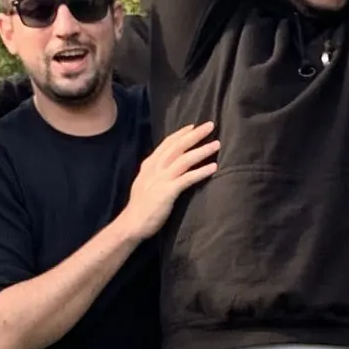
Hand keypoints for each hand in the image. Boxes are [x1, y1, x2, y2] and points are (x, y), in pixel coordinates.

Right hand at [118, 123, 220, 237]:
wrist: (131, 224)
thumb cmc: (140, 206)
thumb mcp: (144, 182)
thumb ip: (154, 172)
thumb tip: (166, 165)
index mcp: (149, 165)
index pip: (167, 143)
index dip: (181, 134)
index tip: (193, 126)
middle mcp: (155, 168)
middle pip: (177, 146)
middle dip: (195, 135)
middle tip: (210, 125)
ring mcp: (161, 179)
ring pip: (184, 159)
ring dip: (202, 151)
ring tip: (216, 144)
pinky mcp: (167, 192)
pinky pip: (187, 178)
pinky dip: (201, 172)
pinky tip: (213, 168)